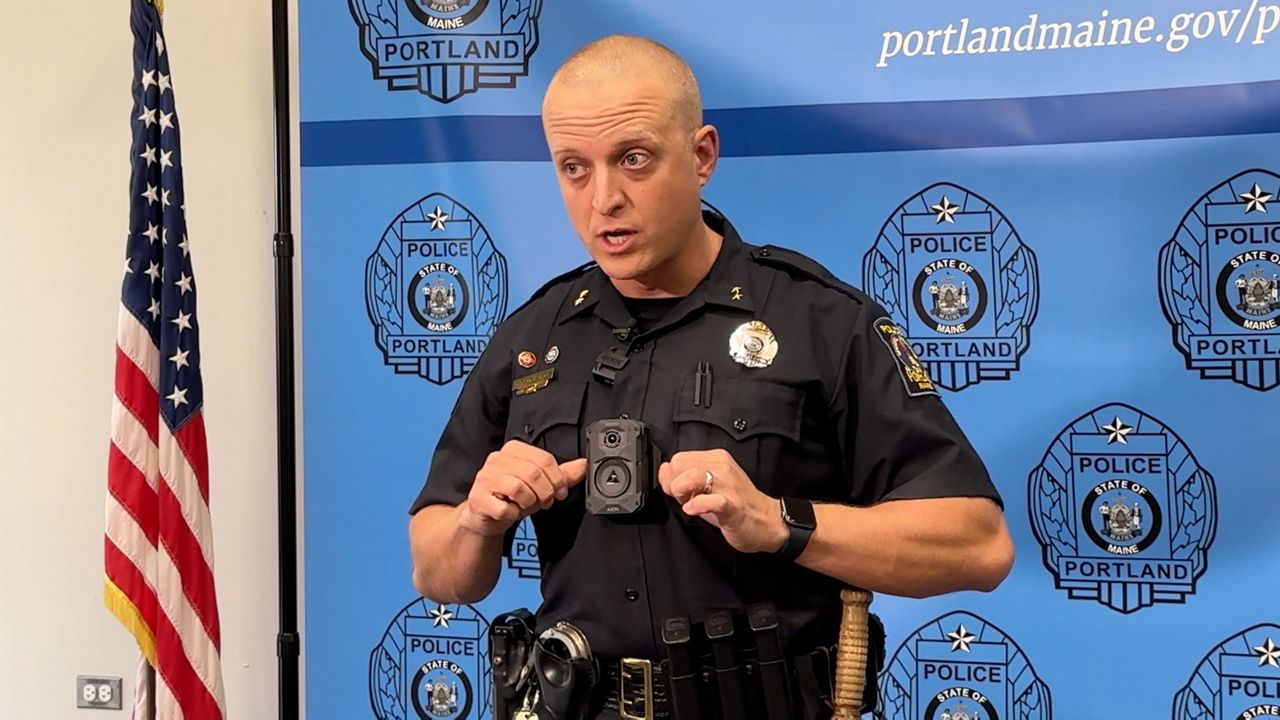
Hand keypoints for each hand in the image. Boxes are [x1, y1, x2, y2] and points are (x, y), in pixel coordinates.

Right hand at [458, 440, 587, 536]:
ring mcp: (485, 478)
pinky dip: (513, 514)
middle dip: (546, 493)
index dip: (558, 479)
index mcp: (513, 449)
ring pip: (520, 489)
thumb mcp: (540, 484)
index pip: (545, 459)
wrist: (486, 516)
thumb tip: (584, 465)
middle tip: (546, 502)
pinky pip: (505, 508)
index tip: (560, 492)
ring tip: (525, 505)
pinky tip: (510, 512)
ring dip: (529, 504)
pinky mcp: (478, 498)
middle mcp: (497, 459)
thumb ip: (562, 474)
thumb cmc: (512, 497)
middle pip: (534, 473)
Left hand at [657, 449, 787, 554]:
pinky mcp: (733, 504)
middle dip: (673, 483)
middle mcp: (722, 467)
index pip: (678, 458)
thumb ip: (685, 478)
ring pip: (692, 476)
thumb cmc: (737, 506)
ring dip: (682, 491)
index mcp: (716, 459)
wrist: (767, 522)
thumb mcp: (708, 487)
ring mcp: (728, 485)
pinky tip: (693, 510)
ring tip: (688, 502)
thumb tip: (664, 470)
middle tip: (683, 498)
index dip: (671, 476)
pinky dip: (697, 505)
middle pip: (679, 464)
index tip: (678, 490)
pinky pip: (711, 500)